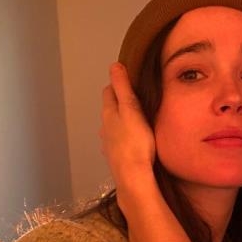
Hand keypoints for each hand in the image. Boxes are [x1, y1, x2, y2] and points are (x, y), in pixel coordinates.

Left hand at [100, 63, 155, 193]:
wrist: (133, 175)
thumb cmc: (136, 140)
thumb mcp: (131, 109)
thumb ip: (123, 88)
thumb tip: (114, 65)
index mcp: (109, 112)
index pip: (108, 91)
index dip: (118, 84)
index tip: (130, 82)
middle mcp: (104, 126)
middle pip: (109, 109)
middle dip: (119, 102)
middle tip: (136, 100)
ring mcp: (108, 143)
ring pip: (112, 126)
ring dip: (121, 121)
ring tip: (137, 121)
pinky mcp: (114, 156)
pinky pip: (117, 141)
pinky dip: (122, 137)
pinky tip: (132, 141)